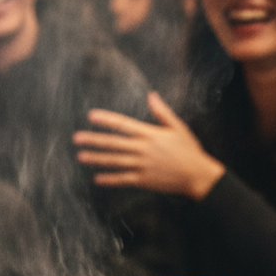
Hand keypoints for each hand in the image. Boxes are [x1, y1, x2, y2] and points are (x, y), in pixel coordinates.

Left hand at [73, 92, 224, 199]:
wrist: (197, 175)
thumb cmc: (189, 150)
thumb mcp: (178, 127)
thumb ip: (162, 112)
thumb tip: (151, 95)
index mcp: (150, 134)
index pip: (123, 124)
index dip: (106, 120)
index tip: (91, 116)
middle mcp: (143, 149)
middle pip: (114, 143)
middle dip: (94, 140)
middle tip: (77, 138)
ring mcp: (142, 166)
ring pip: (115, 161)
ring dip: (97, 159)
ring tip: (81, 156)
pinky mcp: (144, 180)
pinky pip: (123, 180)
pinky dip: (110, 179)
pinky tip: (97, 178)